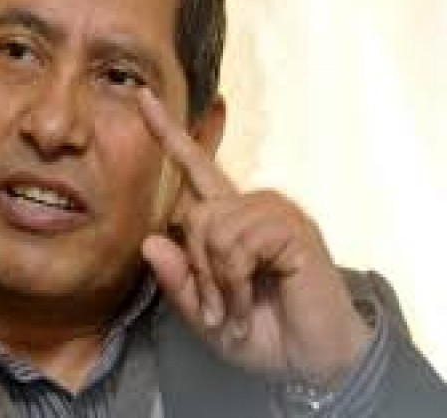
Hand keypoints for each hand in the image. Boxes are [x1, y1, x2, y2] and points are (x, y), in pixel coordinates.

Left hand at [137, 88, 370, 385]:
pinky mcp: (291, 228)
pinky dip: (237, 284)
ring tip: (240, 308)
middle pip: (195, 216)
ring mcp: (274, 213)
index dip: (168, 134)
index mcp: (229, 218)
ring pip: (214, 231)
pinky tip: (255, 300)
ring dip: (220, 283)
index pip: (194, 168)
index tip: (142, 97)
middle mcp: (250, 206)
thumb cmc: (262, 331)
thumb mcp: (206, 312)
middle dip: (200, 272)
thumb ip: (178, 279)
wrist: (312, 358)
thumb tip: (150, 241)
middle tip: (221, 310)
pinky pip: (238, 246)